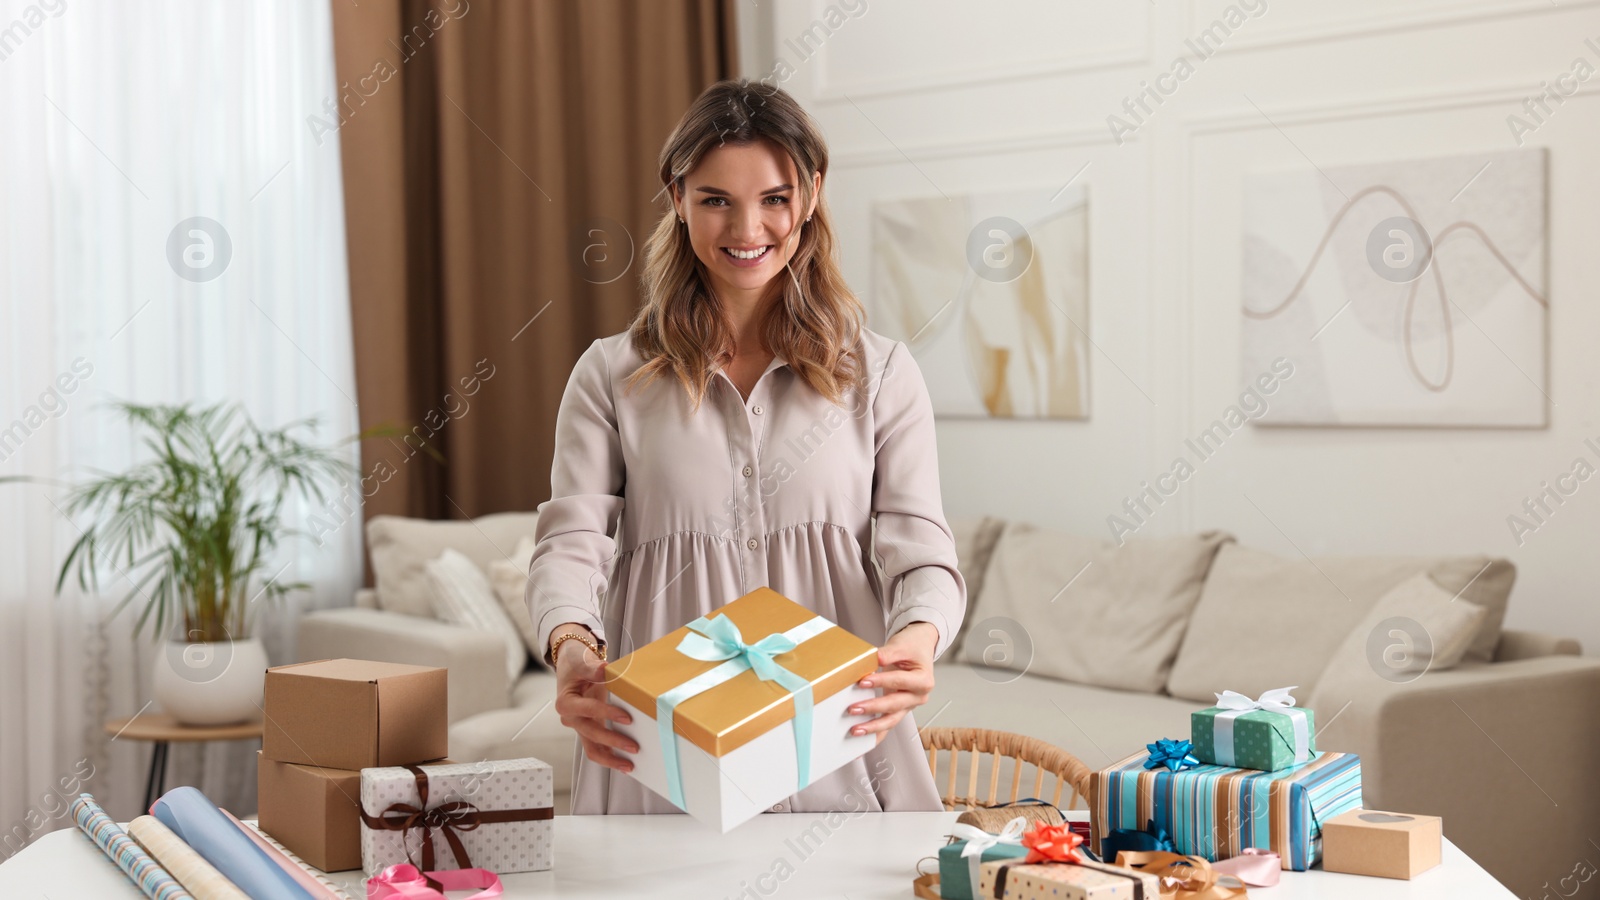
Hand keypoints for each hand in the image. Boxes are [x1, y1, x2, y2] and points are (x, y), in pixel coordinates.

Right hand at [551, 629, 638, 774]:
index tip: (627, 718)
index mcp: (566, 702)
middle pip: (591, 734)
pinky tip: (625, 763)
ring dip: (610, 759)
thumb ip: (592, 668)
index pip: (588, 710)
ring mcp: (580, 726)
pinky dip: (610, 756)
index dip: (607, 714)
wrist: (571, 666)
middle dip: (613, 742)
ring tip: (630, 766)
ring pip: (592, 749)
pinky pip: (597, 748)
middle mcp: (571, 718)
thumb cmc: (576, 663)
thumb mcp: (581, 661)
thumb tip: (605, 669)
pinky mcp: (588, 730)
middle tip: (634, 746)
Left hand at [847, 622, 938, 746]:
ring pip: (891, 721)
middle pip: (894, 705)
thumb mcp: (902, 645)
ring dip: (873, 728)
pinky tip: (860, 747)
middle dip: (873, 708)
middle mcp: (918, 697)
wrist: (919, 649)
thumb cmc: (913, 647)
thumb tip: (873, 659)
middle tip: (853, 709)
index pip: (900, 681)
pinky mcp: (898, 711)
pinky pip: (887, 726)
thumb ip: (888, 653)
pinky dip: (874, 736)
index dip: (882, 682)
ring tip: (854, 731)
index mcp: (923, 680)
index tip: (863, 681)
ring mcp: (908, 706)